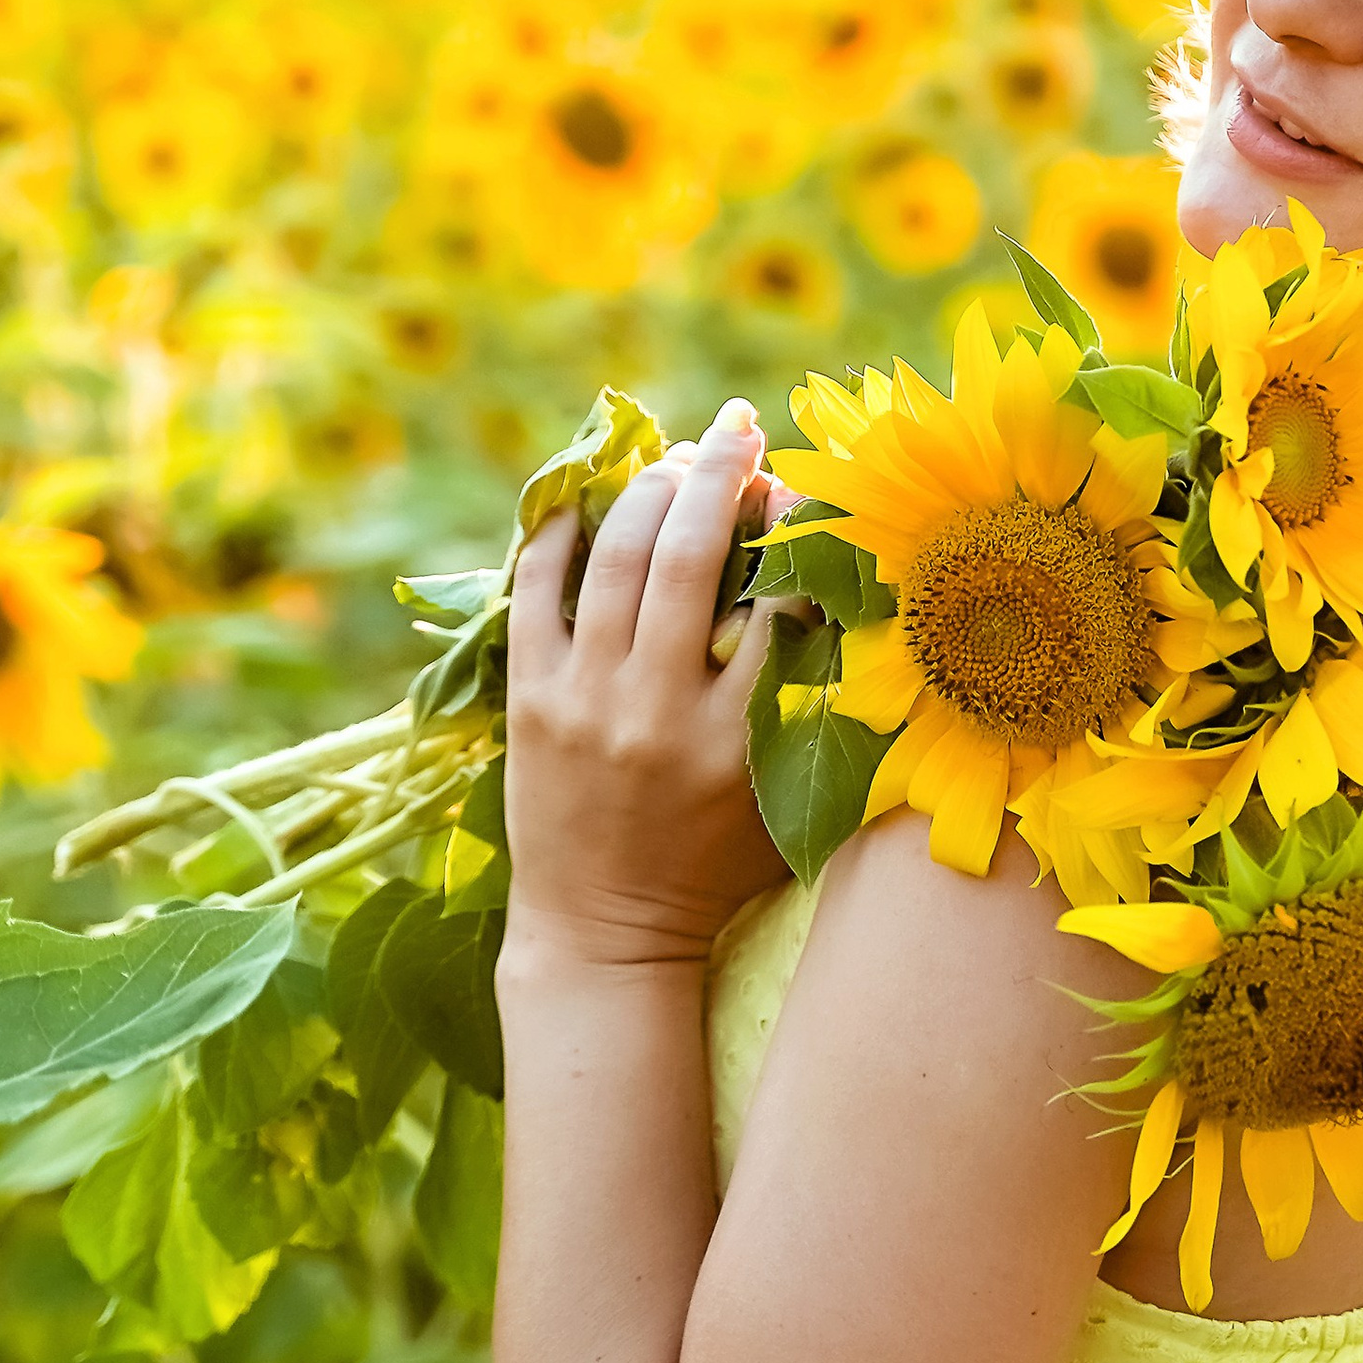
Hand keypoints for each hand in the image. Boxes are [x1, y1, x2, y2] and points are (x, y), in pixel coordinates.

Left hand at [502, 400, 793, 974]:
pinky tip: (585, 498)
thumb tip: (835, 594)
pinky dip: (559, 534)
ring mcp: (585, 701)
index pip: (778, 603)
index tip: (800, 493)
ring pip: (615, 559)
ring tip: (677, 459)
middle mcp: (659, 711)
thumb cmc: (716, 869)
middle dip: (719, 475)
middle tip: (741, 428)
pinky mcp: (527, 702)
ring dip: (649, 490)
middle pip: (688, 556)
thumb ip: (813, 709)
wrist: (604, 934)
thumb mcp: (787, 799)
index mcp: (738, 739)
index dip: (794, 531)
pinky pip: (533, 593)